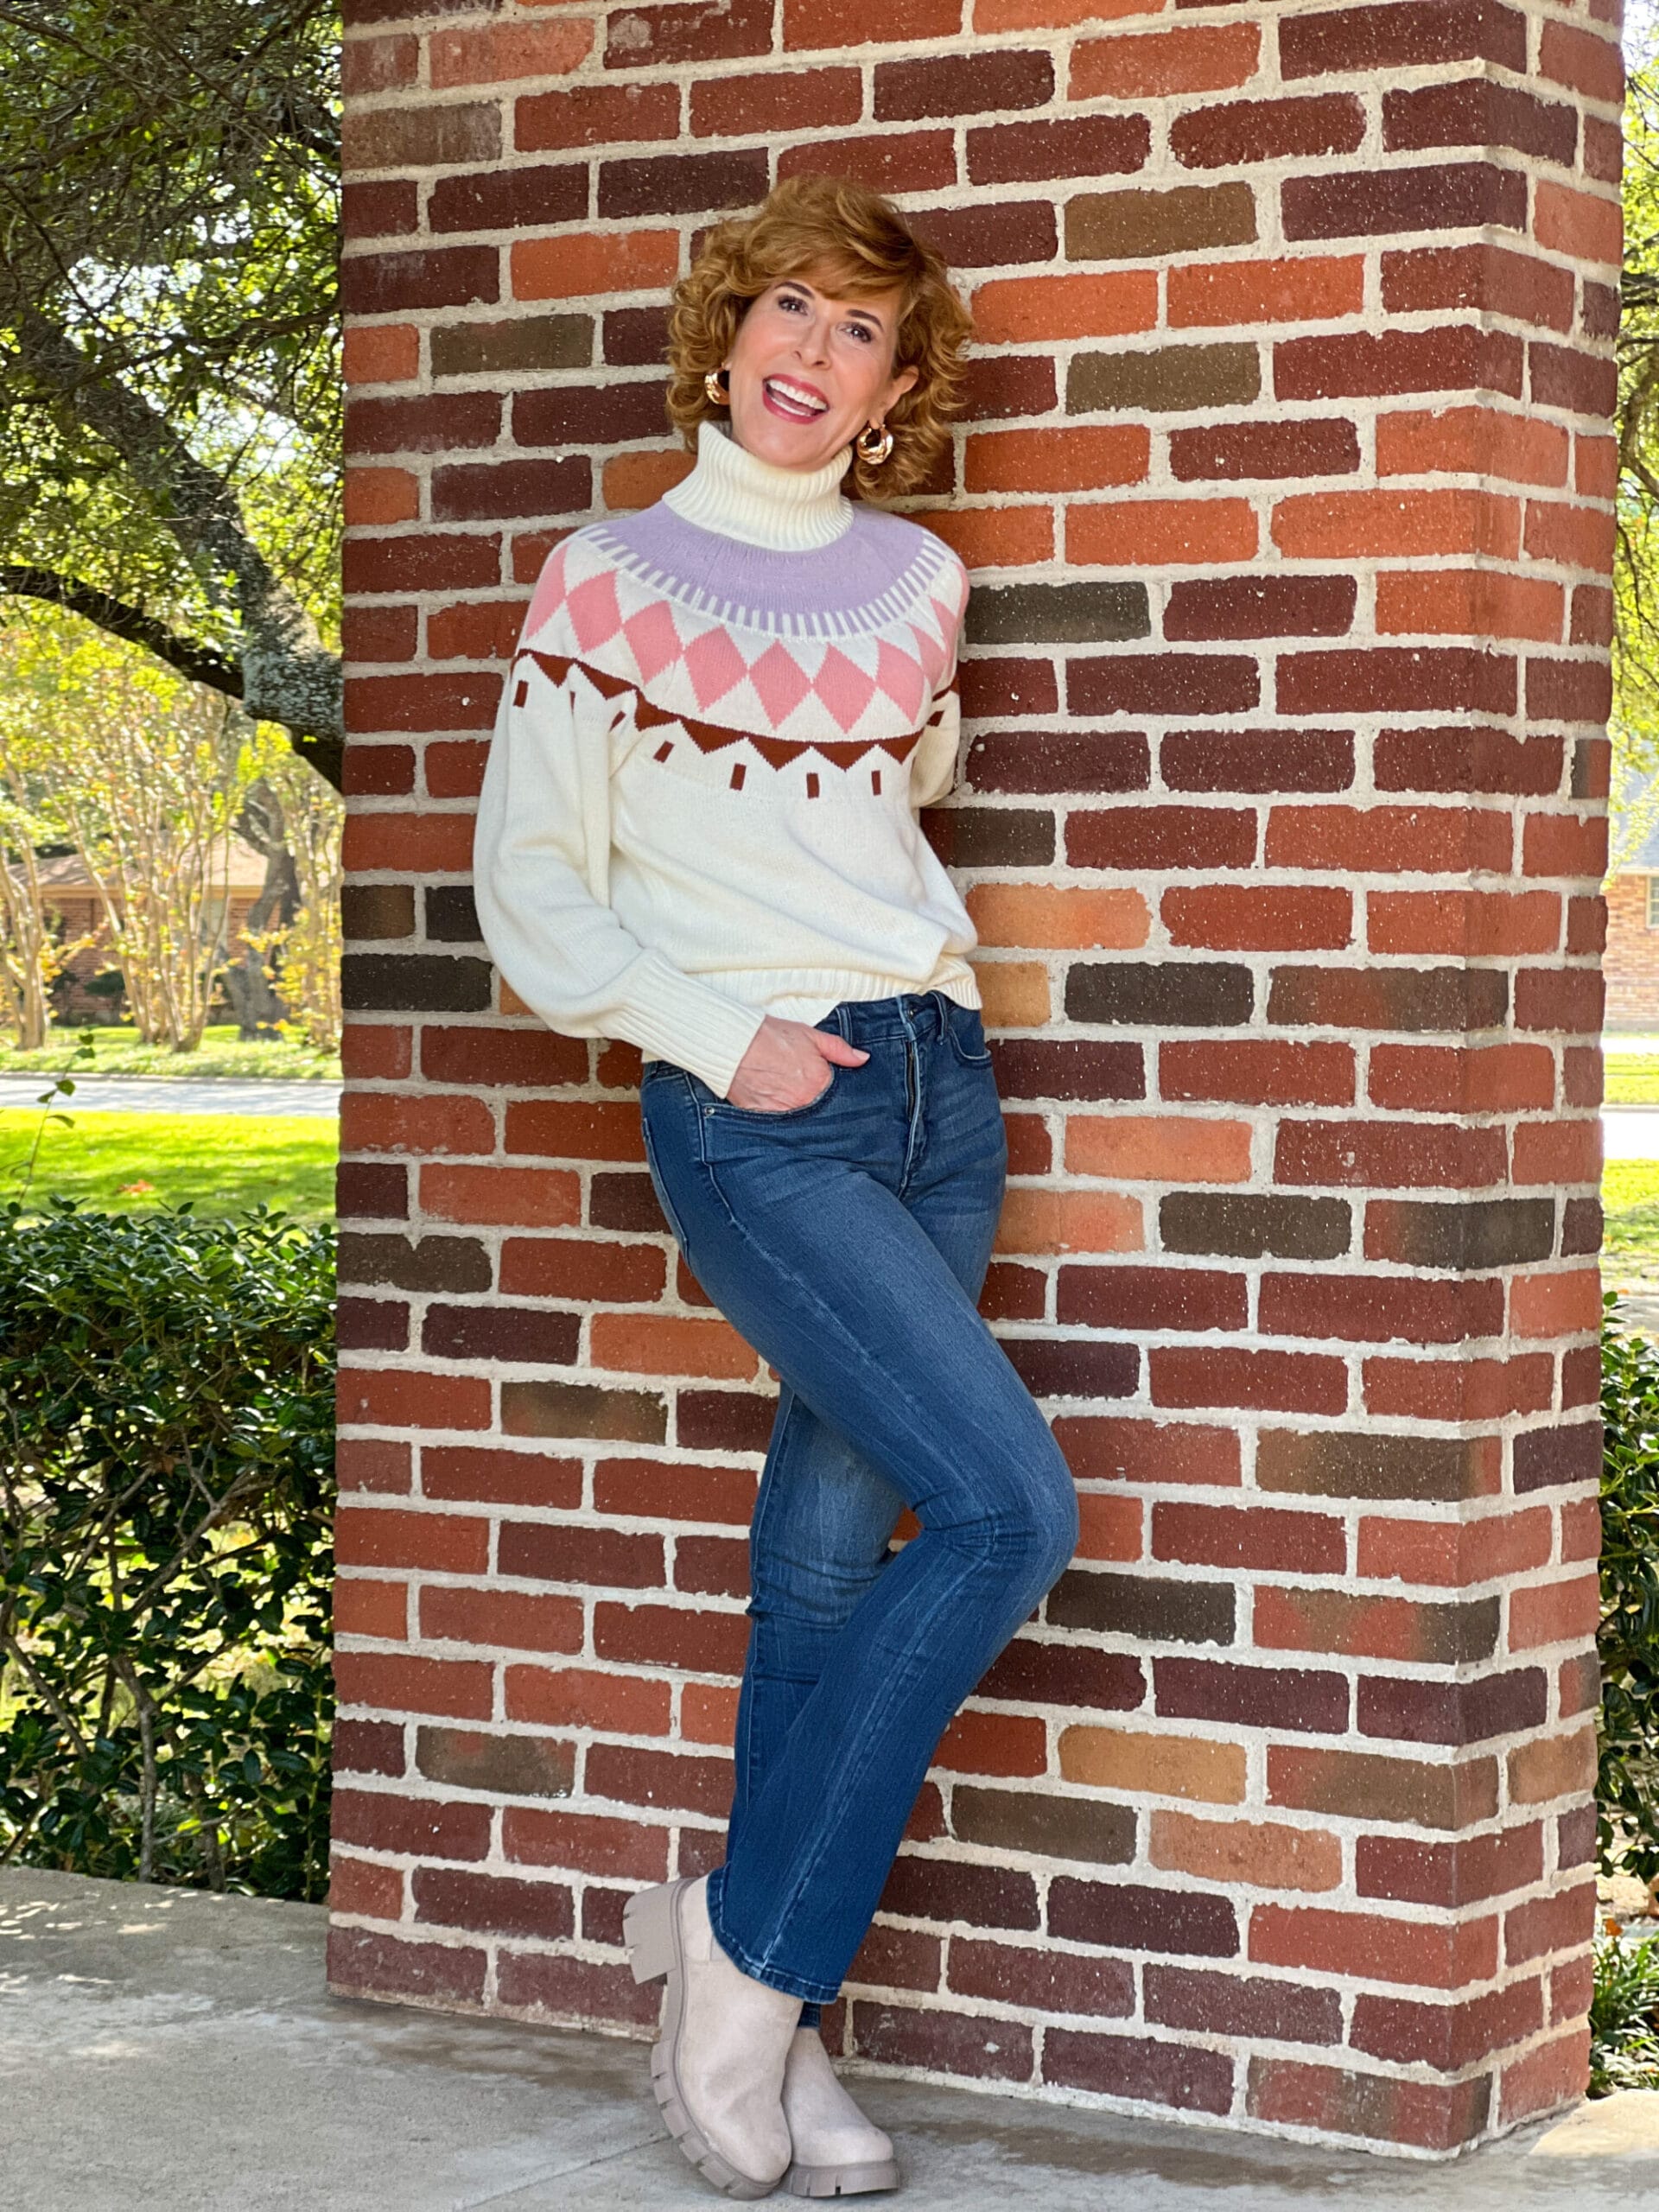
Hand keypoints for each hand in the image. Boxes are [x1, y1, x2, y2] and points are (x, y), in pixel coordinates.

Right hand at [726, 1016, 869, 1111]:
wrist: (733, 1043)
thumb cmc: (771, 1037)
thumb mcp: (810, 1036)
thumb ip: (839, 1049)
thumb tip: (862, 1059)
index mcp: (820, 1083)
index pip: (840, 1099)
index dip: (838, 1096)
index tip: (833, 1093)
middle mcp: (805, 1102)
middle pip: (822, 1113)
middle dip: (821, 1108)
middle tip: (811, 1096)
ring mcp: (784, 1113)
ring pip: (802, 1122)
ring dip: (803, 1115)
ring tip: (795, 1102)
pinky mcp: (763, 1118)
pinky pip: (779, 1125)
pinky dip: (782, 1119)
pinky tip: (780, 1109)